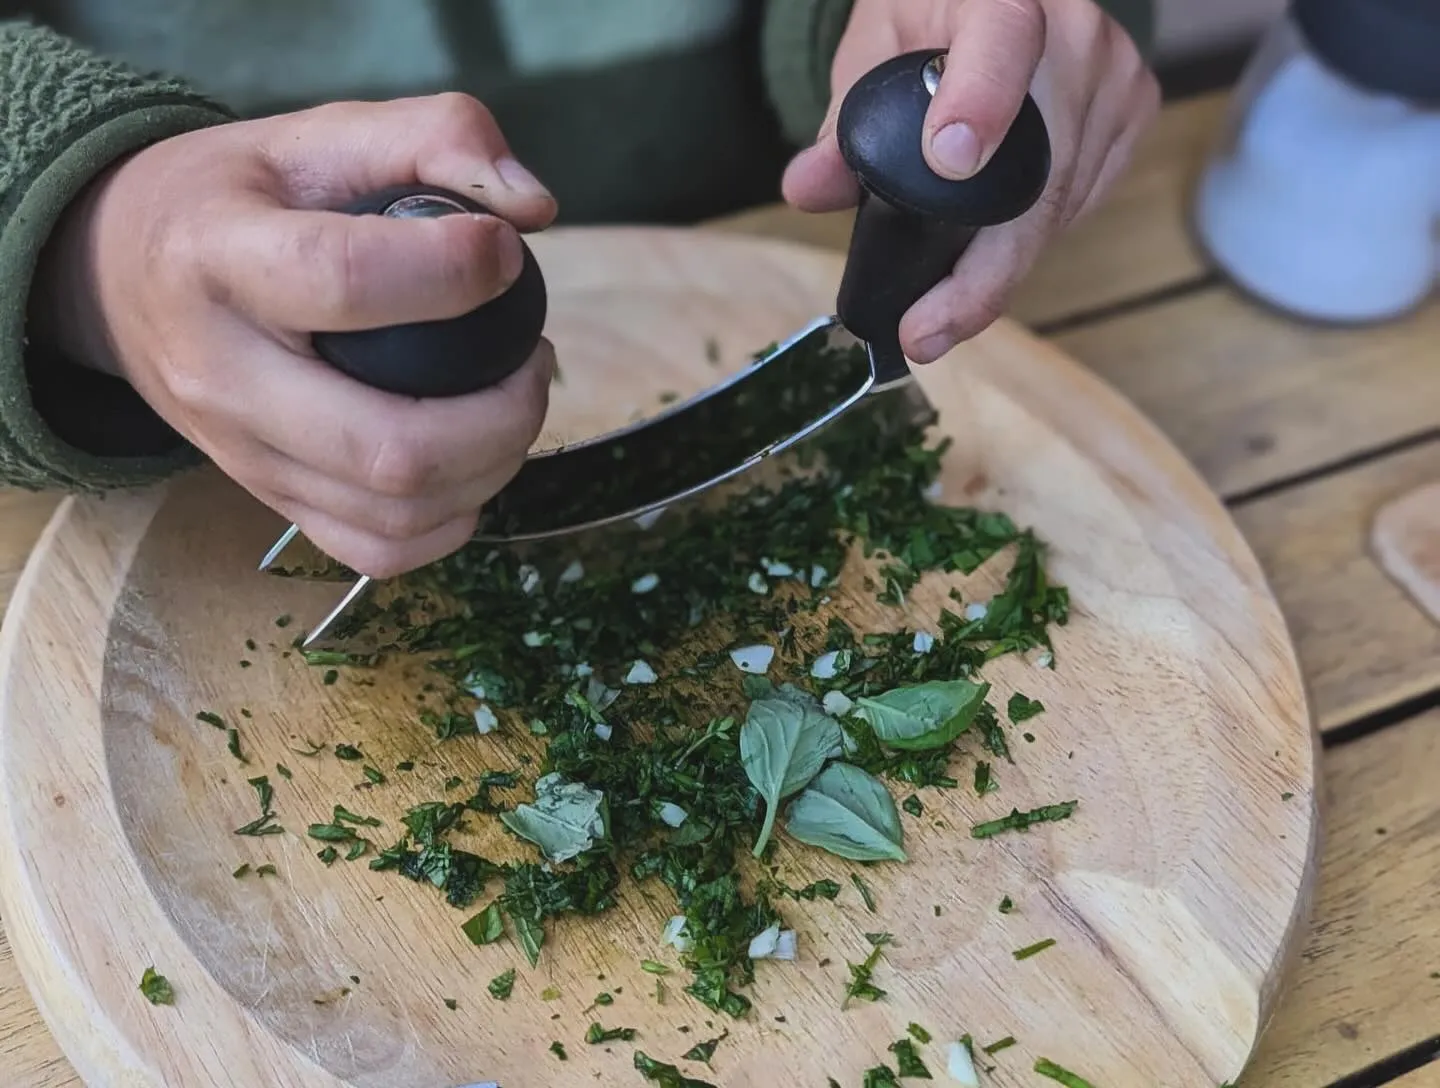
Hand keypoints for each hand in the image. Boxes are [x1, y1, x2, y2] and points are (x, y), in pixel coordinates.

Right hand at [35, 94, 556, 578]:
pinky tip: (474, 462)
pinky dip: (452, 522)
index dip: (452, 273)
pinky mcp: (269, 499)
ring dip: (493, 467)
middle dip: (503, 414)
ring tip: (512, 401)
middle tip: (532, 356)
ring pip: (394, 512)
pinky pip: (378, 550)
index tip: (506, 252)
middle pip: (386, 446)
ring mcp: (242, 454)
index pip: (342, 280)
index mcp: (219, 257)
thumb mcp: (318, 132)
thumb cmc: (240, 197)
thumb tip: (534, 209)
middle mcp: (220, 374)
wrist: (119, 273)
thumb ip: (436, 135)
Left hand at [782, 0, 1159, 361]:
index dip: (980, 105)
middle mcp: (1073, 32)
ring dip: (1000, 266)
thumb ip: (842, 126)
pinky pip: (1082, 204)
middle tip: (925, 332)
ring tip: (941, 305)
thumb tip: (809, 188)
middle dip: (981, 271)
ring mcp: (1114, 75)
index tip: (948, 166)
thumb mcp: (871, 54)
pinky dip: (1031, 241)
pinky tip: (991, 247)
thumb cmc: (928, 20)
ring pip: (1061, 205)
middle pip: (1040, 169)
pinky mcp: (1135, 111)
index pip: (1001, 42)